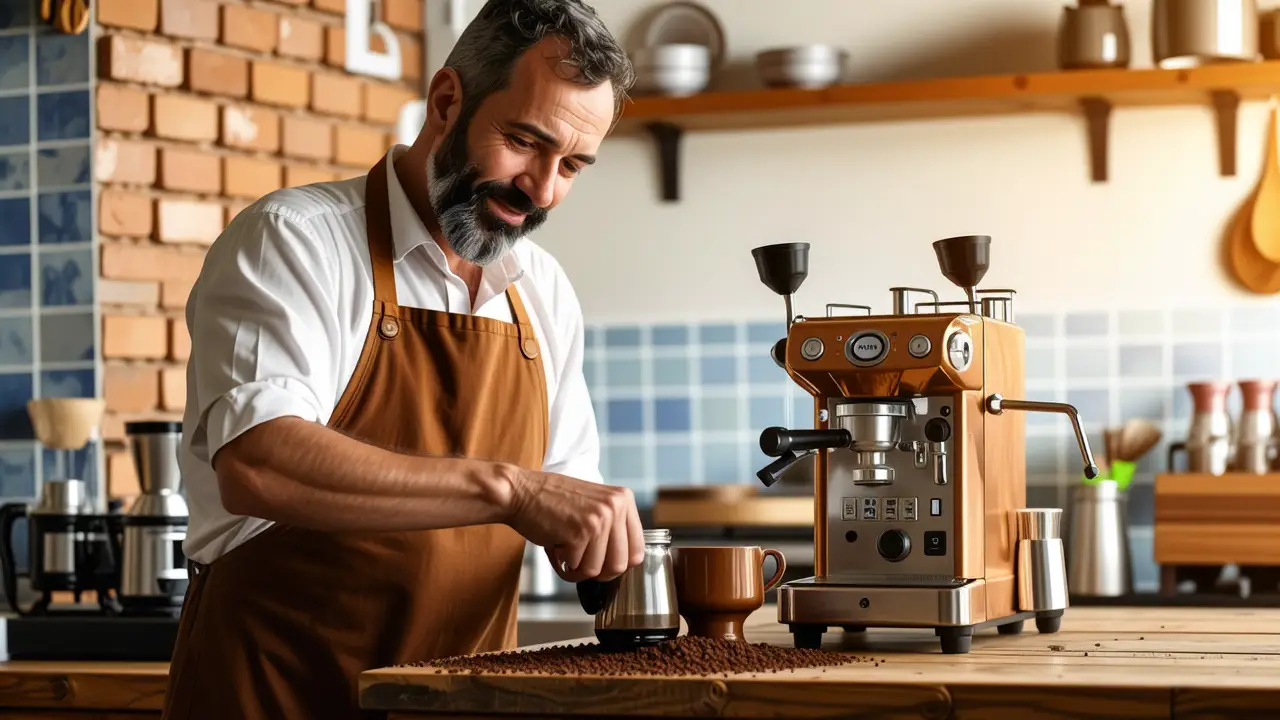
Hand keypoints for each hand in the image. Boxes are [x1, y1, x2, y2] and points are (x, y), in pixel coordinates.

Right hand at [506, 469, 644, 582]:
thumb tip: (623, 566)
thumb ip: (612, 529)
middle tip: (579, 563)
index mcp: (624, 499)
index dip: (617, 564)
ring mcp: (599, 518)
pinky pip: (576, 567)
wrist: (520, 492)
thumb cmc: (552, 503)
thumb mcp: (594, 507)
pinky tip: (555, 547)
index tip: (601, 563)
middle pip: (620, 565)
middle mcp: (616, 507)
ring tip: (565, 552)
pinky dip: (562, 565)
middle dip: (597, 572)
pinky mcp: (579, 531)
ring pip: (597, 570)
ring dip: (577, 569)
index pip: (637, 550)